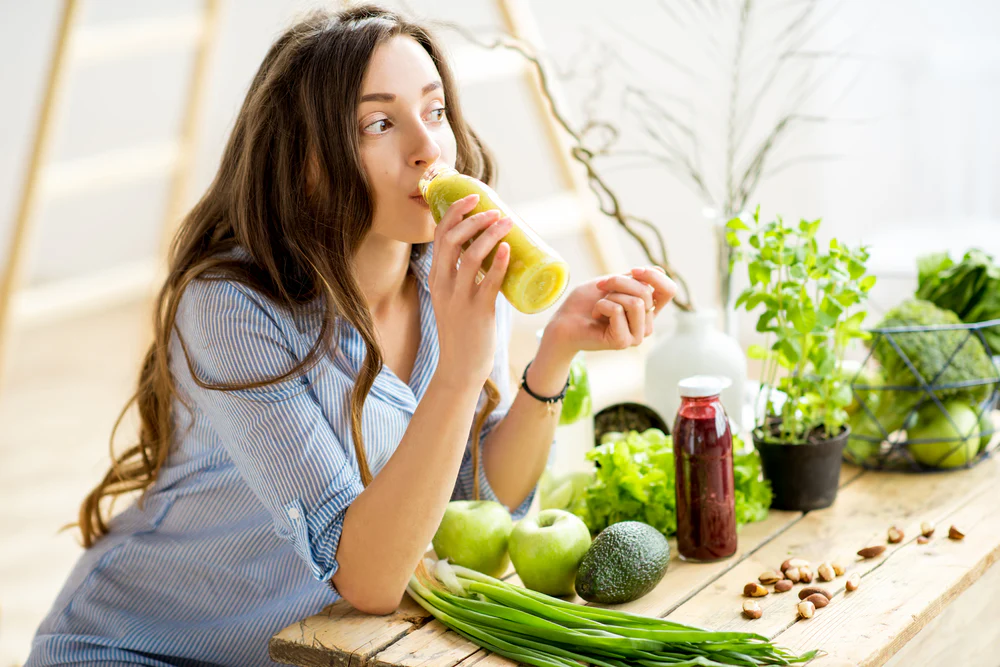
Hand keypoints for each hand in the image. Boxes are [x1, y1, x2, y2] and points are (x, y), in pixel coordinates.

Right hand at [429, 194, 511, 385]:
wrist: (460, 368)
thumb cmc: (464, 331)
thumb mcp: (455, 298)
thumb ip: (469, 277)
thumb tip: (495, 253)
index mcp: (436, 278)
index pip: (440, 236)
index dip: (455, 212)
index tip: (473, 197)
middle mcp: (443, 285)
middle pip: (451, 240)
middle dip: (472, 219)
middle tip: (494, 210)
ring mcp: (459, 299)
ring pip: (469, 257)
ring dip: (489, 235)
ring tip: (506, 223)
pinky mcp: (477, 312)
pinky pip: (487, 283)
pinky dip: (497, 263)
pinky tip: (507, 250)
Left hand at [542, 266, 676, 357]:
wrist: (563, 321)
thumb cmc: (585, 302)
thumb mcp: (612, 283)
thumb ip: (634, 280)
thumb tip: (660, 271)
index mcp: (647, 309)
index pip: (668, 291)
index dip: (655, 277)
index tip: (634, 270)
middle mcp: (646, 324)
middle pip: (646, 291)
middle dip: (618, 282)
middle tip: (600, 288)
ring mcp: (636, 335)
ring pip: (636, 301)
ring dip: (610, 296)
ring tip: (599, 306)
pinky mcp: (623, 342)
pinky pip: (618, 310)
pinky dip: (602, 306)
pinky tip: (595, 316)